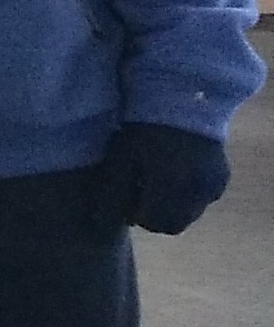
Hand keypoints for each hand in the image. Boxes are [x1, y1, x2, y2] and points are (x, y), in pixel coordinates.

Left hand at [99, 122, 227, 234]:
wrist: (181, 101)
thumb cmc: (143, 131)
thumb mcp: (120, 160)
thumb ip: (112, 194)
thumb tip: (103, 224)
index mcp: (170, 187)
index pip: (153, 223)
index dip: (136, 214)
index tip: (128, 196)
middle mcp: (197, 191)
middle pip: (174, 225)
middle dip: (156, 217)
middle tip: (142, 194)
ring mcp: (213, 186)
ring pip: (191, 214)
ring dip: (173, 208)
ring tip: (159, 182)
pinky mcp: (222, 178)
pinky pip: (204, 199)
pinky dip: (189, 196)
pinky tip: (177, 175)